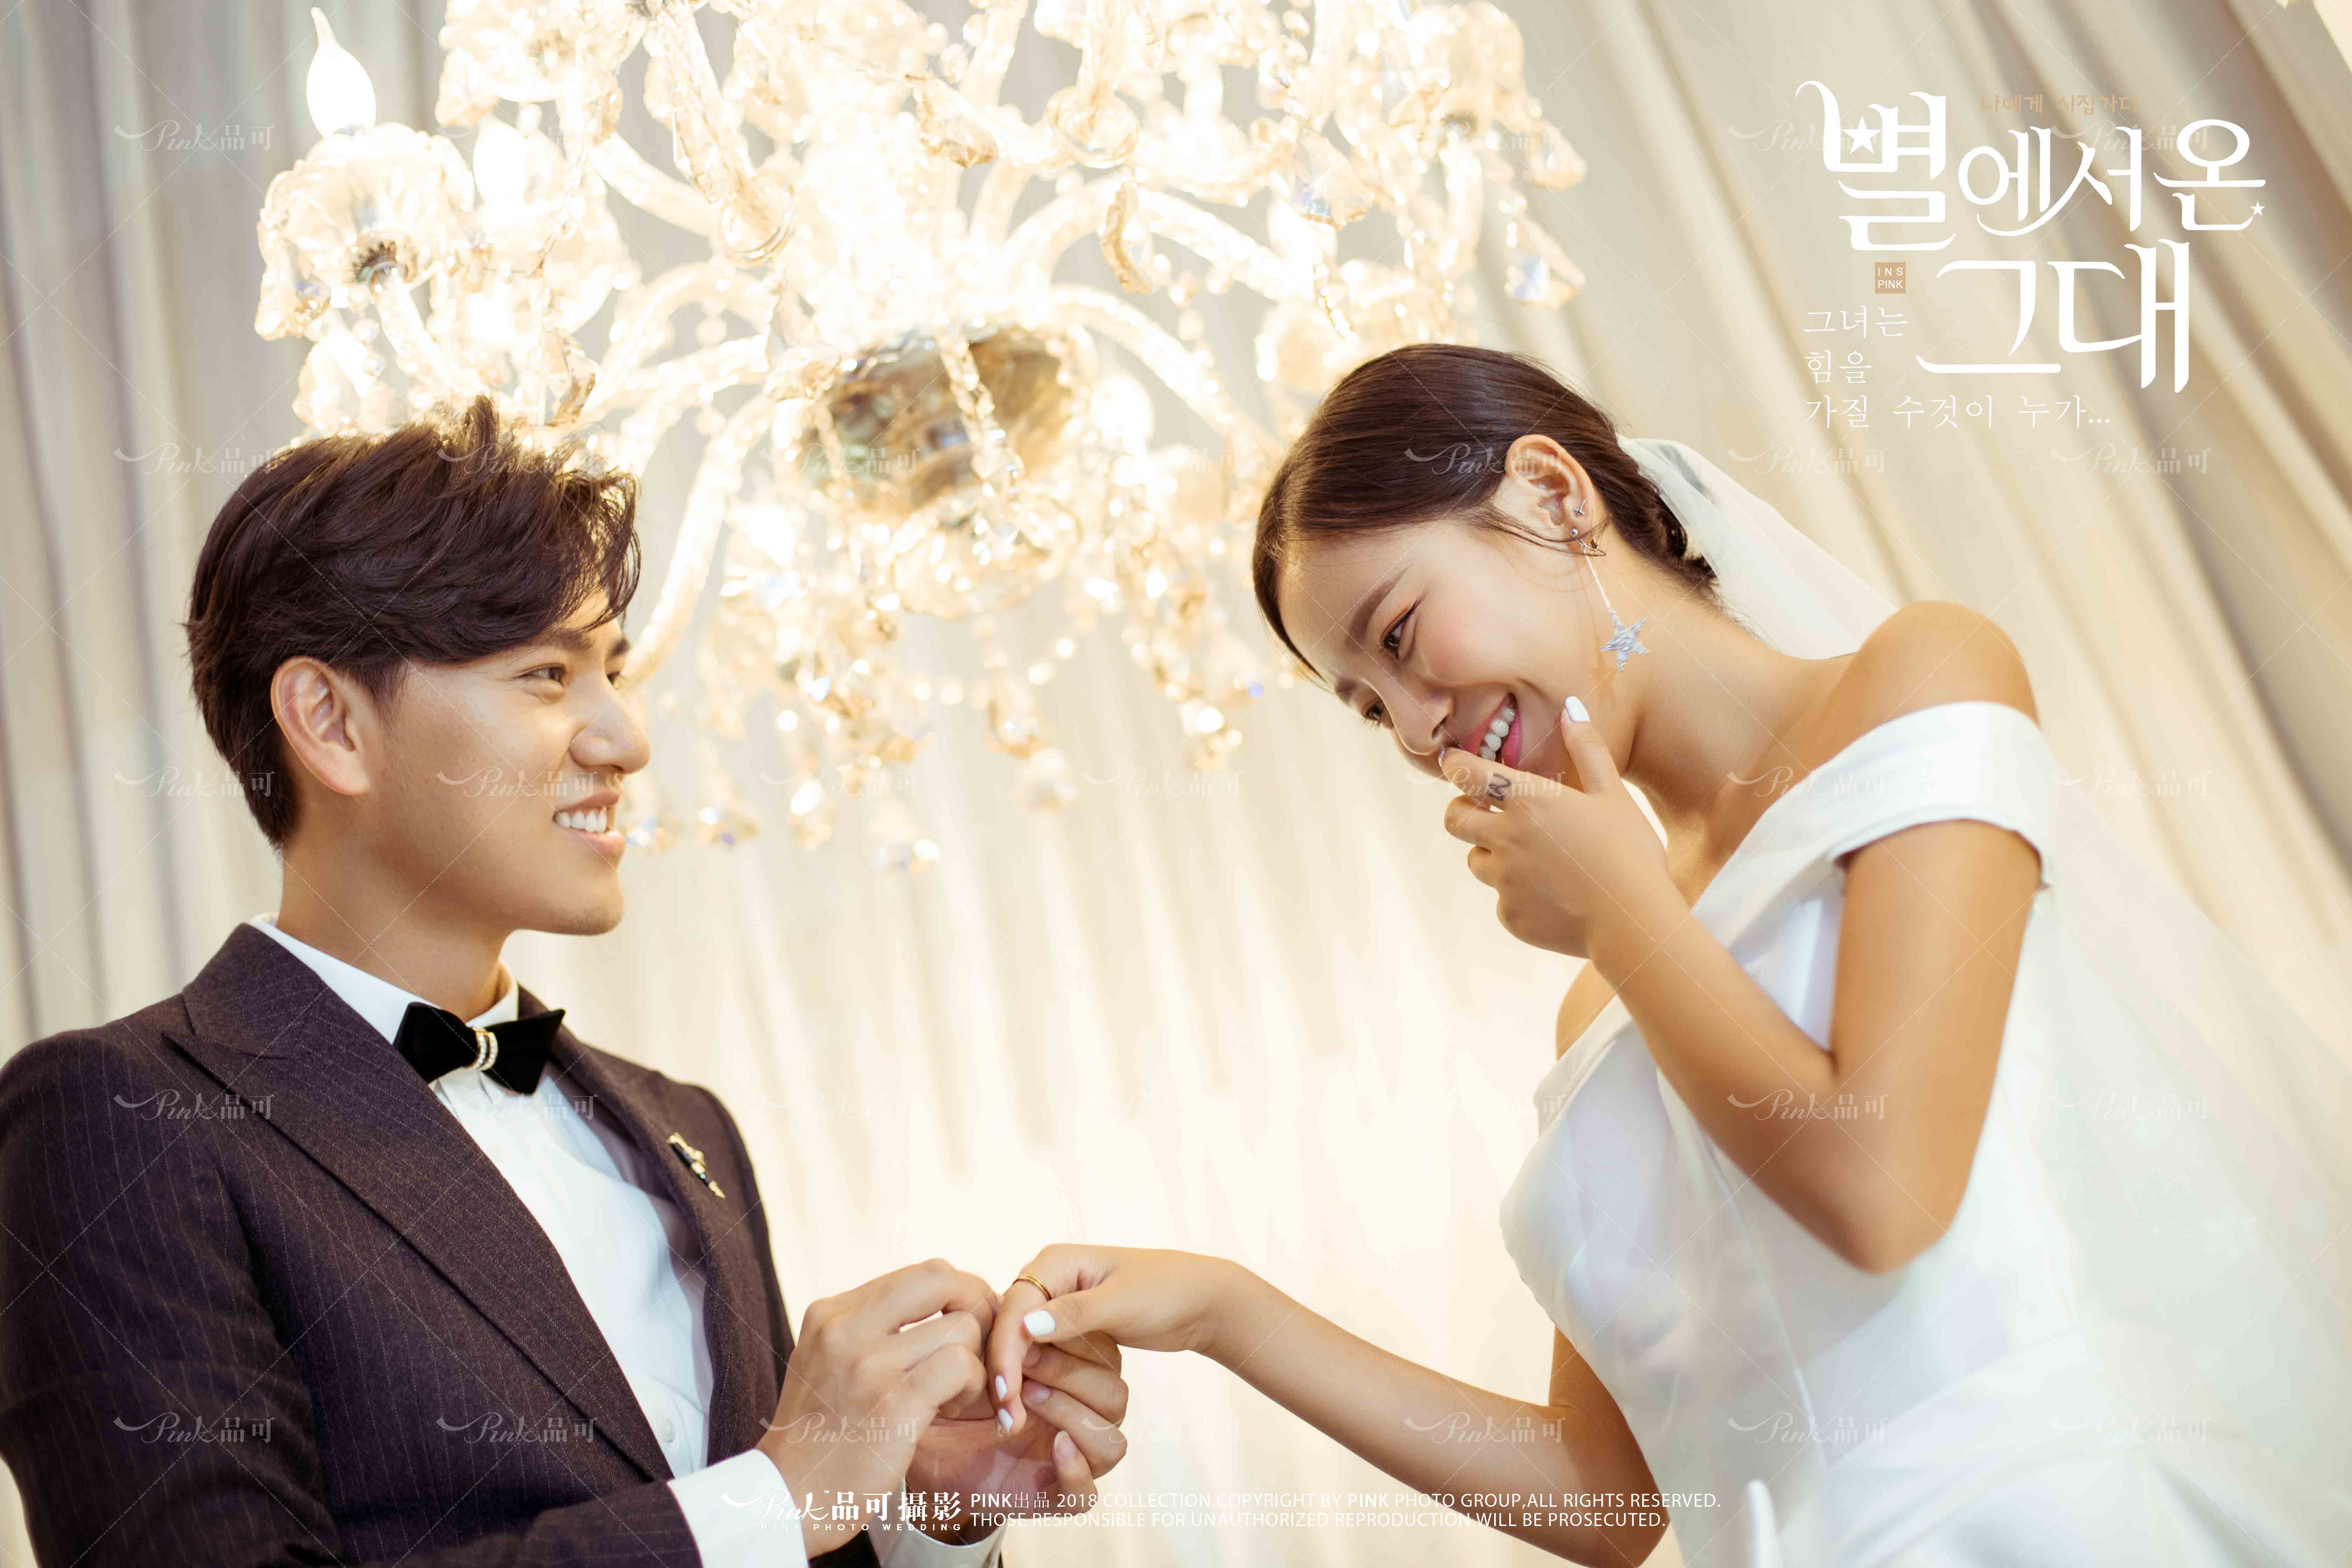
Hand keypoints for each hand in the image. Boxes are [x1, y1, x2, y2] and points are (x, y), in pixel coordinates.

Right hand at [756, 1259, 995, 1555]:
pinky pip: (961, 1366)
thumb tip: (941, 1302)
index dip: (960, 1292)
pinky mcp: (894, 1404)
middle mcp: (845, 1329)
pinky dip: (974, 1386)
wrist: (786, 1498)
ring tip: (956, 1393)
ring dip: (977, 1360)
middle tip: (983, 1344)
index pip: (920, 1274)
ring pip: (962, 1327)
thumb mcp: (829, 1362)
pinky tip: (951, 1409)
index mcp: (830, 1314)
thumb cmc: (819, 1435)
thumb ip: (872, 1328)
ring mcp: (868, 1365)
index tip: (969, 1322)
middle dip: (978, 1305)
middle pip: (941, 1278)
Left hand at [903, 1341, 1129, 1540]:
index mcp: (1073, 1378)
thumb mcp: (978, 1356)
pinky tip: (1052, 1445)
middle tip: (1026, 1367)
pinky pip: (1086, 1492)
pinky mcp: (1054, 1496)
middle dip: (1072, 1373)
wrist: (920, 1445)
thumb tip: (1027, 1304)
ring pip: (1111, 1440)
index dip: (1076, 1338)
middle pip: (1115, 1395)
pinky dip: (1075, 1469)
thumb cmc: (952, 1393)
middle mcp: (1081, 1417)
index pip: (1105, 1354)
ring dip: (1074, 1414)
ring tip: (1029, 1399)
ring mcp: (1072, 1458)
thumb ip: (1009, 1332)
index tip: (1031, 1329)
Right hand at [985, 1244, 1236, 1437]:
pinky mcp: (1072, 1326)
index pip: (1015, 1308)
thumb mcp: (1122, 1302)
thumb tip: (1027, 1327)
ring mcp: (1060, 1303)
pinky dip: (1040, 1377)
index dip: (1006, 1352)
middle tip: (1007, 1420)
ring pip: (1025, 1344)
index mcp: (1056, 1262)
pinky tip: (1033, 1407)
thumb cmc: (1168, 1291)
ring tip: (1015, 1421)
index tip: (1005, 1395)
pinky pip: (1045, 1352)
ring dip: (1021, 1380)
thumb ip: (1074, 1314)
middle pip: (1012, 1327)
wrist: (1202, 1299)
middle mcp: (1051, 1279)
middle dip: (1008, 1371)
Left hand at [1437, 699, 1674, 958]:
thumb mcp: (1613, 794)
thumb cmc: (1629, 853)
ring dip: (1492, 853)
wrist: (1634, 923)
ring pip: (1476, 860)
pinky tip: (1554, 894)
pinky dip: (1518, 893)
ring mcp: (1504, 881)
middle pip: (1454, 819)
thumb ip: (1587, 749)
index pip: (1465, 774)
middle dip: (1463, 810)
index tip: (1455, 763)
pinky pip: (1501, 899)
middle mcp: (1505, 838)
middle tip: (1485, 811)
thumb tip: (1571, 707)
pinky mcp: (1510, 916)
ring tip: (1534, 857)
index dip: (1454, 765)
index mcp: (1528, 801)